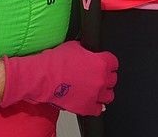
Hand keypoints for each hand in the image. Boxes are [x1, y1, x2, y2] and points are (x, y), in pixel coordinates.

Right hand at [1, 40, 117, 115]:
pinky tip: (92, 103)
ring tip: (97, 91)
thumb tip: (87, 51)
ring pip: (109, 95)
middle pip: (113, 79)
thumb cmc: (55, 62)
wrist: (43, 77)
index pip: (114, 63)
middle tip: (98, 78)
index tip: (106, 65)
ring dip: (104, 93)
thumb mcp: (75, 47)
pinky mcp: (86, 107)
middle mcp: (101, 78)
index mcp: (101, 62)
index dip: (109, 64)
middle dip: (106, 78)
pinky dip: (96, 107)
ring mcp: (95, 94)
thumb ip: (86, 50)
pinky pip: (99, 109)